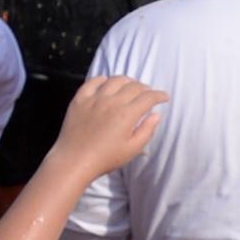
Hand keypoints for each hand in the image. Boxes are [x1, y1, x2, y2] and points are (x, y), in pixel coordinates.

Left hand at [44, 74, 167, 179]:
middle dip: (145, 88)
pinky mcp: (80, 99)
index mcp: (127, 114)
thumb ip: (147, 131)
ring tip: (131, 86)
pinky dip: (102, 79)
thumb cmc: (106, 158)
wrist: (75, 160)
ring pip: (115, 80)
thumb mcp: (132, 149)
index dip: (159, 95)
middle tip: (148, 94)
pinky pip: (92, 82)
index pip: (148, 97)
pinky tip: (107, 82)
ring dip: (127, 81)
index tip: (164, 97)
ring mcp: (94, 98)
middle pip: (133, 86)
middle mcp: (112, 101)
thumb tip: (156, 115)